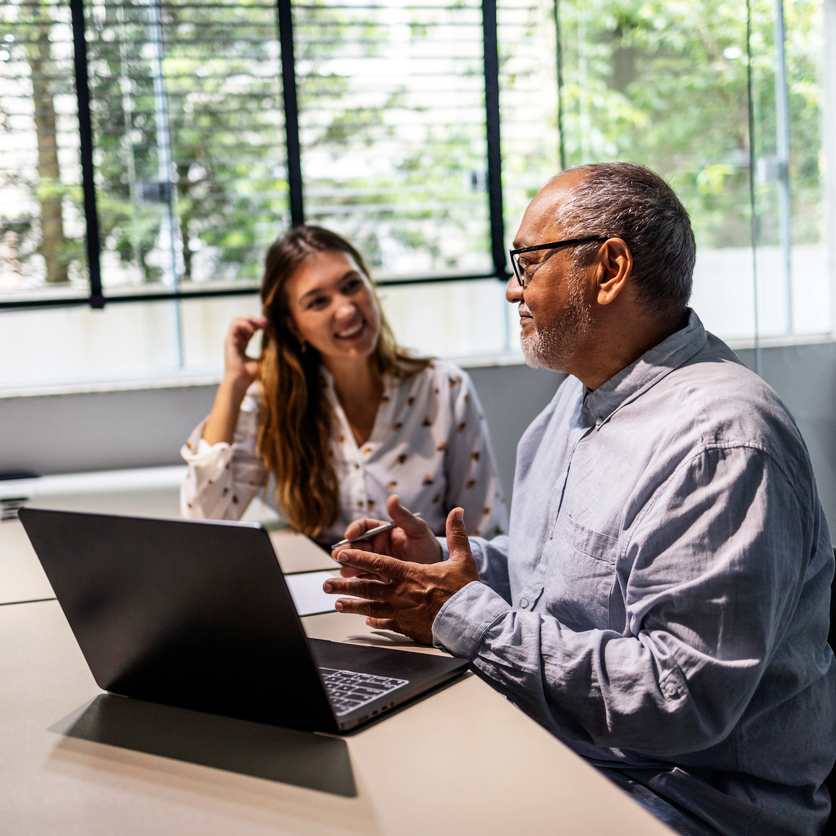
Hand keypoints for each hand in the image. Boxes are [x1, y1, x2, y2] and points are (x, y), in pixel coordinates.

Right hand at [223, 316, 267, 390]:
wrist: (240, 383)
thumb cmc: (250, 375)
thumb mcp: (262, 359)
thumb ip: (267, 350)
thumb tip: (278, 342)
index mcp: (243, 343)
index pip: (250, 327)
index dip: (259, 323)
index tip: (270, 325)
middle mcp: (236, 340)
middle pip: (243, 321)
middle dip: (255, 319)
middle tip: (267, 322)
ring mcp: (232, 340)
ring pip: (237, 320)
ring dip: (250, 319)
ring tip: (261, 325)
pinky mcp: (229, 342)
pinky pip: (234, 326)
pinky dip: (244, 325)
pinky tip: (253, 331)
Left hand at [323, 507, 478, 643]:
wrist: (470, 622)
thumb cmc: (465, 592)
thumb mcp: (462, 558)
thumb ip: (457, 534)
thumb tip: (457, 512)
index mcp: (410, 574)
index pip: (378, 563)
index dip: (358, 558)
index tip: (341, 555)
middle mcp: (401, 593)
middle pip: (366, 587)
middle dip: (344, 585)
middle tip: (327, 584)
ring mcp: (402, 612)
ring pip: (370, 607)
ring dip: (352, 605)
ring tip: (337, 604)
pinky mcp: (407, 627)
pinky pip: (386, 623)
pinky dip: (375, 620)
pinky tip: (367, 621)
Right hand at [332, 495, 442, 578]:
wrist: (435, 572)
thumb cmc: (426, 545)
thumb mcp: (417, 529)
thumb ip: (403, 516)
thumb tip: (393, 497)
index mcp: (383, 530)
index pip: (364, 526)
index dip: (354, 529)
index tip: (349, 535)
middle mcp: (377, 546)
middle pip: (355, 545)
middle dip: (346, 550)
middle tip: (339, 555)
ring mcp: (376, 562)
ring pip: (356, 562)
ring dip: (348, 565)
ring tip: (344, 571)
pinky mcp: (377, 578)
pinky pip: (363, 578)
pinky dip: (356, 580)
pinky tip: (353, 583)